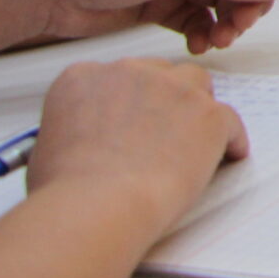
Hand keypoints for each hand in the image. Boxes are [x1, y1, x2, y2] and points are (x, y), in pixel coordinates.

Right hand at [25, 59, 248, 239]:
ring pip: (197, 84)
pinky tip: (229, 154)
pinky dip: (230, 139)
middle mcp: (130, 72)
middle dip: (162, 99)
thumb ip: (72, 130)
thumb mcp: (48, 147)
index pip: (114, 78)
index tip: (129, 120)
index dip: (124, 101)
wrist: (97, 205)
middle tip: (162, 132)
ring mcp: (175, 89)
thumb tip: (82, 145)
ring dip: (196, 108)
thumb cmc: (66, 189)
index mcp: (85, 77)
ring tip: (195, 138)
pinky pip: (229, 120)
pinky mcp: (209, 114)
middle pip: (158, 74)